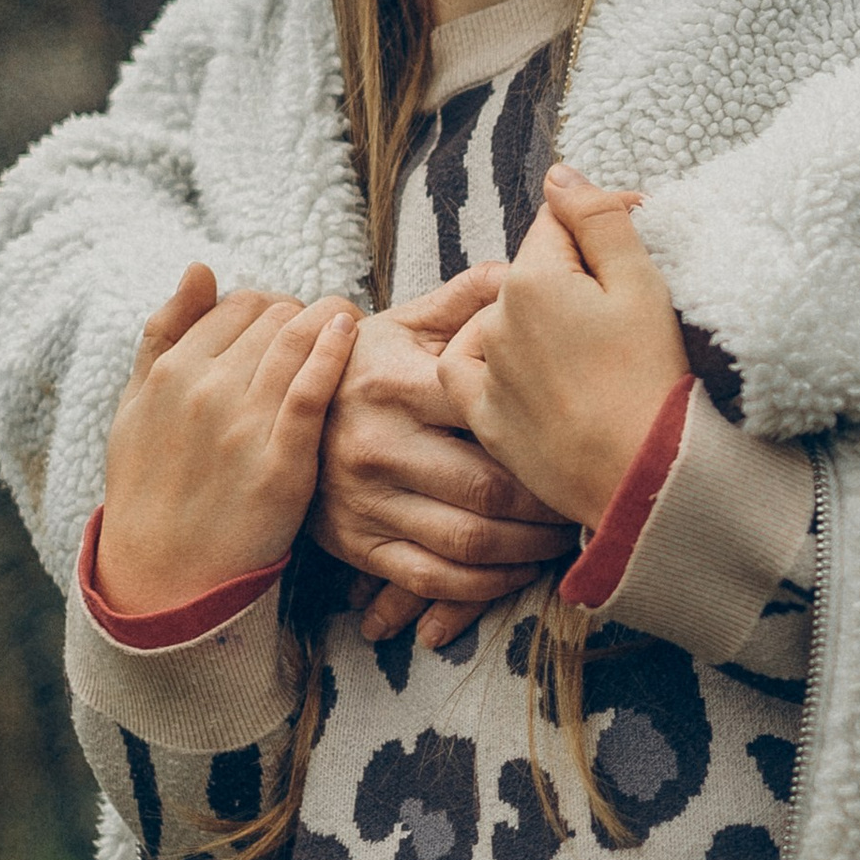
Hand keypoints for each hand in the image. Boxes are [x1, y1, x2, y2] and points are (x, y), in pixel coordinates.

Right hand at [99, 267, 359, 616]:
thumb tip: (199, 267)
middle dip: (304, 315)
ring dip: (329, 320)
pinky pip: (311, 388)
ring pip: (296, 339)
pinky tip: (350, 334)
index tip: (291, 322)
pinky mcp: (278, 461)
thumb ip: (163, 333)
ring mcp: (241, 424)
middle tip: (325, 327)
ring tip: (347, 323)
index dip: (273, 307)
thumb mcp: (134, 405)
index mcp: (169, 370)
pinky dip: (334, 351)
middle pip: (274, 316)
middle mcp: (203, 388)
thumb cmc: (150, 486)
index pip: (239, 304)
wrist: (163, 573)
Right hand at [308, 267, 580, 646]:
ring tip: (562, 538)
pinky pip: (432, 578)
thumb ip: (464, 298)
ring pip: (468, 542)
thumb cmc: (359, 367)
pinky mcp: (357, 545)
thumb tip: (525, 273)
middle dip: (549, 506)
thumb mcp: (401, 324)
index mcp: (395, 384)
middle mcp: (376, 446)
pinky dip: (484, 586)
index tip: (586, 440)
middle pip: (488, 491)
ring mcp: (364, 502)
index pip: (488, 415)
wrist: (273, 415)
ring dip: (528, 550)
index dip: (547, 436)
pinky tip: (516, 570)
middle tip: (585, 500)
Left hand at [439, 166, 689, 529]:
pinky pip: (471, 374)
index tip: (636, 253)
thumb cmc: (653, 380)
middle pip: (532, 276)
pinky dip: (493, 366)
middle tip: (624, 317)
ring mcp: (486, 372)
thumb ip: (597, 218)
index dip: (599, 231)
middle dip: (573, 282)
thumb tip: (558, 174)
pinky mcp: (486, 419)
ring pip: (505, 322)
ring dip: (537, 325)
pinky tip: (526, 374)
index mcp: (533, 279)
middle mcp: (495, 320)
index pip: (558, 225)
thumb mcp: (641, 284)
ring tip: (589, 355)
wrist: (645, 478)